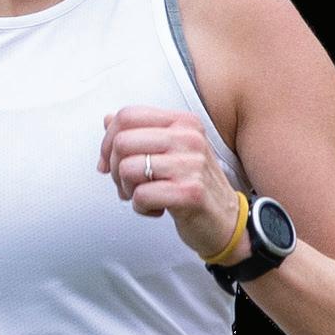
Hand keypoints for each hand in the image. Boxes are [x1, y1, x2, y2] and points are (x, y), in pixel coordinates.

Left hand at [97, 106, 246, 264]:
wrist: (227, 219)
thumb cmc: (195, 185)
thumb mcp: (170, 152)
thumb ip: (140, 134)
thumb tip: (107, 119)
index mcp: (183, 123)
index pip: (128, 115)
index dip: (108, 141)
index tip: (109, 162)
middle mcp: (189, 138)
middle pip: (122, 142)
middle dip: (115, 170)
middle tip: (128, 184)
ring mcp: (191, 164)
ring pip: (128, 169)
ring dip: (128, 190)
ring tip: (145, 196)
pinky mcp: (189, 192)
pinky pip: (141, 195)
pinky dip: (141, 207)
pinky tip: (157, 208)